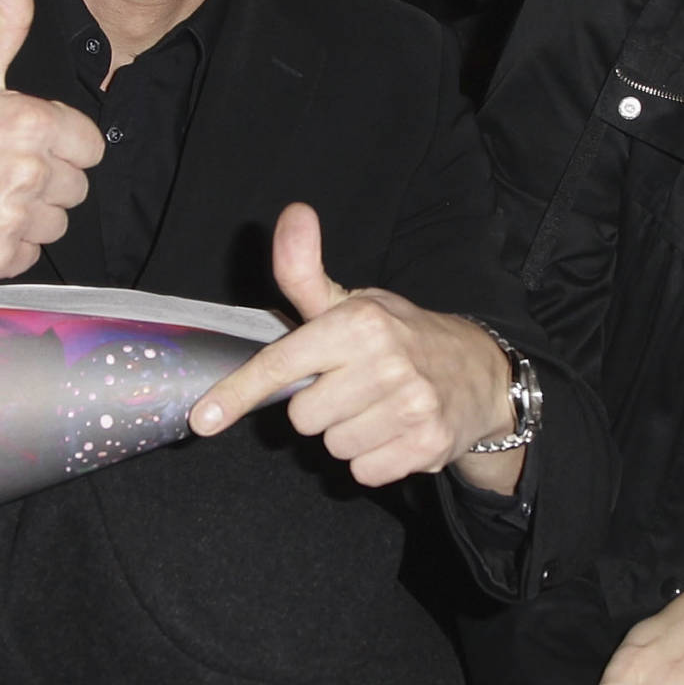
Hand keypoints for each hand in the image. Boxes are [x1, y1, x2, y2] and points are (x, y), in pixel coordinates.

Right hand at [0, 0, 106, 288]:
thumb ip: (4, 16)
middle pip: (75, 187)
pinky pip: (29, 256)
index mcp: (31, 124)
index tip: (25, 142)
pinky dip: (7, 244)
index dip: (61, 143)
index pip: (89, 146)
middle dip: (45, 178)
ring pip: (56, 224)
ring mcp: (10, 221)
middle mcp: (28, 174)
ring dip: (29, 214)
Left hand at [188, 204, 520, 489]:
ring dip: (347, 434)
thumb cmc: (400, 336)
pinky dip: (373, 458)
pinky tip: (394, 432)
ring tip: (376, 408)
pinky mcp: (427, 445)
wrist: (479, 375)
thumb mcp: (353, 303)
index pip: (283, 364)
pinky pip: (364, 472)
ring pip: (333, 447)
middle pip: (302, 418)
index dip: (238, 392)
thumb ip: (306, 270)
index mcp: (361, 323)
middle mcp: (388, 363)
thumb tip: (292, 212)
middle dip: (318, 407)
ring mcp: (411, 407)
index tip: (203, 418)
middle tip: (350, 387)